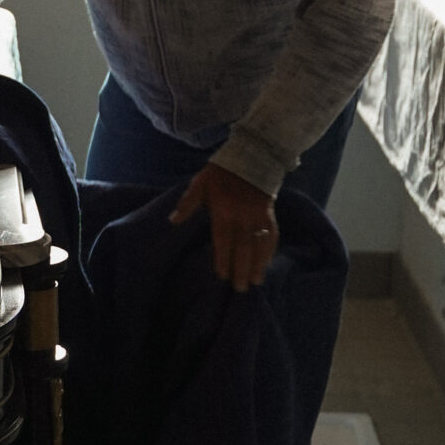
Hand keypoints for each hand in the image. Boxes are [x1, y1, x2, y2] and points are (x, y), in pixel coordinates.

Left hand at [169, 162, 277, 290]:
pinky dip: (270, 250)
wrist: (251, 156)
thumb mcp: (200, 184)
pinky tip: (267, 263)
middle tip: (240, 288)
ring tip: (256, 282)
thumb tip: (173, 221)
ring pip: (260, 244)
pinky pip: (272, 235)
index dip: (224, 258)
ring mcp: (259, 216)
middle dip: (242, 268)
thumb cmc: (220, 173)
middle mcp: (243, 216)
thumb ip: (187, 203)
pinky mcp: (270, 214)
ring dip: (259, 264)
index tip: (222, 275)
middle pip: (244, 247)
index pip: (224, 239)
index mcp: (224, 210)